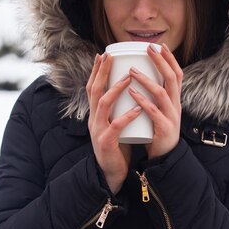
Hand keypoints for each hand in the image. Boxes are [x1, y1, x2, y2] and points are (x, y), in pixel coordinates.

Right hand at [86, 53, 141, 194]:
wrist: (110, 174)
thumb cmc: (116, 148)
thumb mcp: (113, 125)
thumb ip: (116, 111)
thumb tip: (128, 92)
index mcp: (96, 115)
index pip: (93, 88)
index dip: (97, 71)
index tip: (103, 54)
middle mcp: (93, 119)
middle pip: (94, 91)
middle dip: (101, 72)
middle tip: (110, 56)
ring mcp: (98, 131)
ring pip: (103, 105)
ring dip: (115, 89)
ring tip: (128, 77)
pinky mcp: (106, 143)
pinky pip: (116, 127)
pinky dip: (126, 116)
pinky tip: (136, 108)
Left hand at [128, 43, 182, 159]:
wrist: (164, 157)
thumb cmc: (157, 132)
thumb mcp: (159, 111)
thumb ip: (154, 97)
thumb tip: (142, 77)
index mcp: (174, 100)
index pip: (177, 75)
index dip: (170, 59)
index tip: (159, 46)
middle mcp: (176, 106)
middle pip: (172, 78)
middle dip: (161, 61)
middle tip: (148, 48)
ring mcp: (171, 117)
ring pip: (162, 93)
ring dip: (146, 79)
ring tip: (131, 71)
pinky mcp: (164, 129)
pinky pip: (153, 112)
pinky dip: (142, 101)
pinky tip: (132, 93)